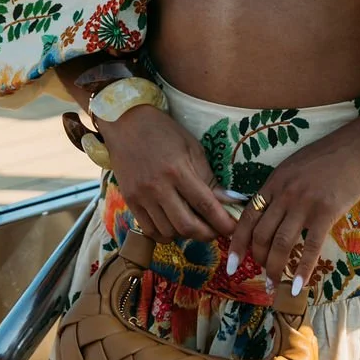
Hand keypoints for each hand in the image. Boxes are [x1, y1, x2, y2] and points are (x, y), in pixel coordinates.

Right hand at [100, 106, 235, 241]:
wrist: (125, 124)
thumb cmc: (164, 131)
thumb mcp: (192, 147)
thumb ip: (208, 177)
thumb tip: (229, 201)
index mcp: (178, 170)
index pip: (205, 204)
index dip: (222, 221)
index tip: (234, 229)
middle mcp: (158, 187)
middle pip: (186, 226)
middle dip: (207, 234)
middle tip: (217, 231)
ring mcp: (142, 197)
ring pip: (168, 231)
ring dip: (187, 235)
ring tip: (197, 225)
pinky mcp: (130, 202)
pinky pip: (150, 230)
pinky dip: (166, 234)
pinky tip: (174, 226)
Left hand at [226, 115, 359, 294]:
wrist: (358, 146)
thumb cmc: (329, 155)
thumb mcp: (295, 166)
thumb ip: (280, 188)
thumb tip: (269, 214)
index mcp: (275, 181)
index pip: (247, 218)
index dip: (237, 245)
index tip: (231, 266)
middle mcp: (285, 194)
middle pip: (262, 235)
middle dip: (258, 260)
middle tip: (262, 275)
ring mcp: (305, 203)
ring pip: (281, 244)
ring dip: (275, 269)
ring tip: (274, 285)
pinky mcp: (326, 212)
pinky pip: (311, 247)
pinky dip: (302, 270)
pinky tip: (298, 286)